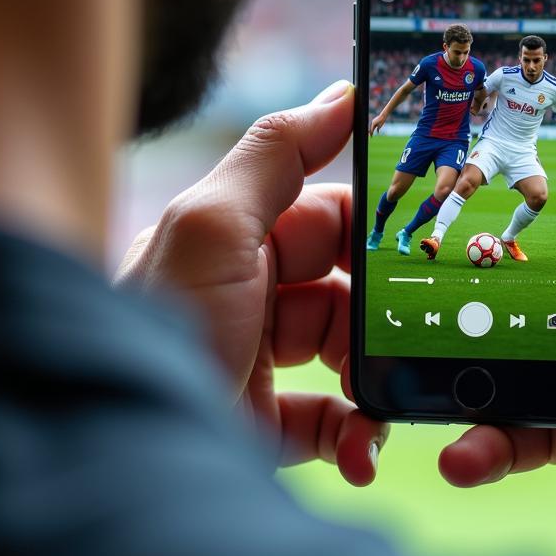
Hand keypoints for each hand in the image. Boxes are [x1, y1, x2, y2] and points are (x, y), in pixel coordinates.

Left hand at [116, 80, 387, 486]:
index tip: (428, 233)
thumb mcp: (211, 226)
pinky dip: (356, 436)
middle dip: (384, 313)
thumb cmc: (164, 334)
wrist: (127, 461)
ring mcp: (259, 364)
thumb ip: (276, 153)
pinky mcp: (266, 428)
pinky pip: (333, 423)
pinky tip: (360, 450)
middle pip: (345, 289)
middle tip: (417, 332)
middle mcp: (246, 297)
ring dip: (376, 379)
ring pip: (349, 357)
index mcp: (234, 241)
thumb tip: (343, 95)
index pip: (323, 215)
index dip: (373, 224)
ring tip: (387, 401)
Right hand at [438, 30, 555, 555]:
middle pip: (530, 244)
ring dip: (461, 355)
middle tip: (424, 250)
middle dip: (476, 254)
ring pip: (501, 330)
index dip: (532, 141)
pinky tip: (464, 446)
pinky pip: (502, 408)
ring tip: (431, 362)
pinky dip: (479, 430)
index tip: (467, 129)